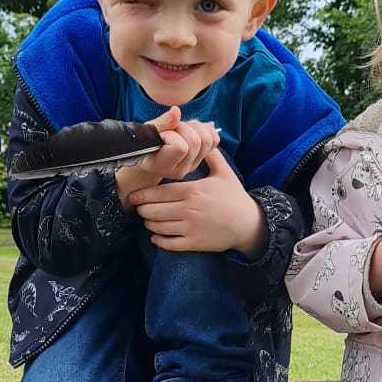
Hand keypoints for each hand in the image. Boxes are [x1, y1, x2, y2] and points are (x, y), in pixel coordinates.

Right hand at [114, 105, 219, 199]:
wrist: (146, 156)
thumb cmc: (143, 143)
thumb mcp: (146, 131)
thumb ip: (161, 123)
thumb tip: (176, 111)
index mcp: (162, 166)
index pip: (180, 148)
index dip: (172, 134)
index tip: (162, 134)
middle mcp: (180, 170)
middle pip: (196, 141)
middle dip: (184, 127)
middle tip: (172, 128)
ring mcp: (192, 165)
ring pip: (207, 139)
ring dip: (194, 127)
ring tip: (180, 128)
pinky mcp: (201, 158)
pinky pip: (215, 140)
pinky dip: (205, 129)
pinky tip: (192, 129)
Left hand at [125, 146, 266, 255]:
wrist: (248, 223)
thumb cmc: (235, 197)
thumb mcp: (225, 173)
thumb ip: (211, 156)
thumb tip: (204, 138)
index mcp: (193, 190)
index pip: (159, 193)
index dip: (142, 195)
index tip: (133, 196)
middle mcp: (189, 209)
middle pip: (154, 211)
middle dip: (142, 210)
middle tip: (138, 208)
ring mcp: (191, 227)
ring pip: (158, 227)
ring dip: (148, 224)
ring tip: (147, 219)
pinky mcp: (194, 243)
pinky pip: (169, 244)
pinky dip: (158, 241)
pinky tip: (155, 237)